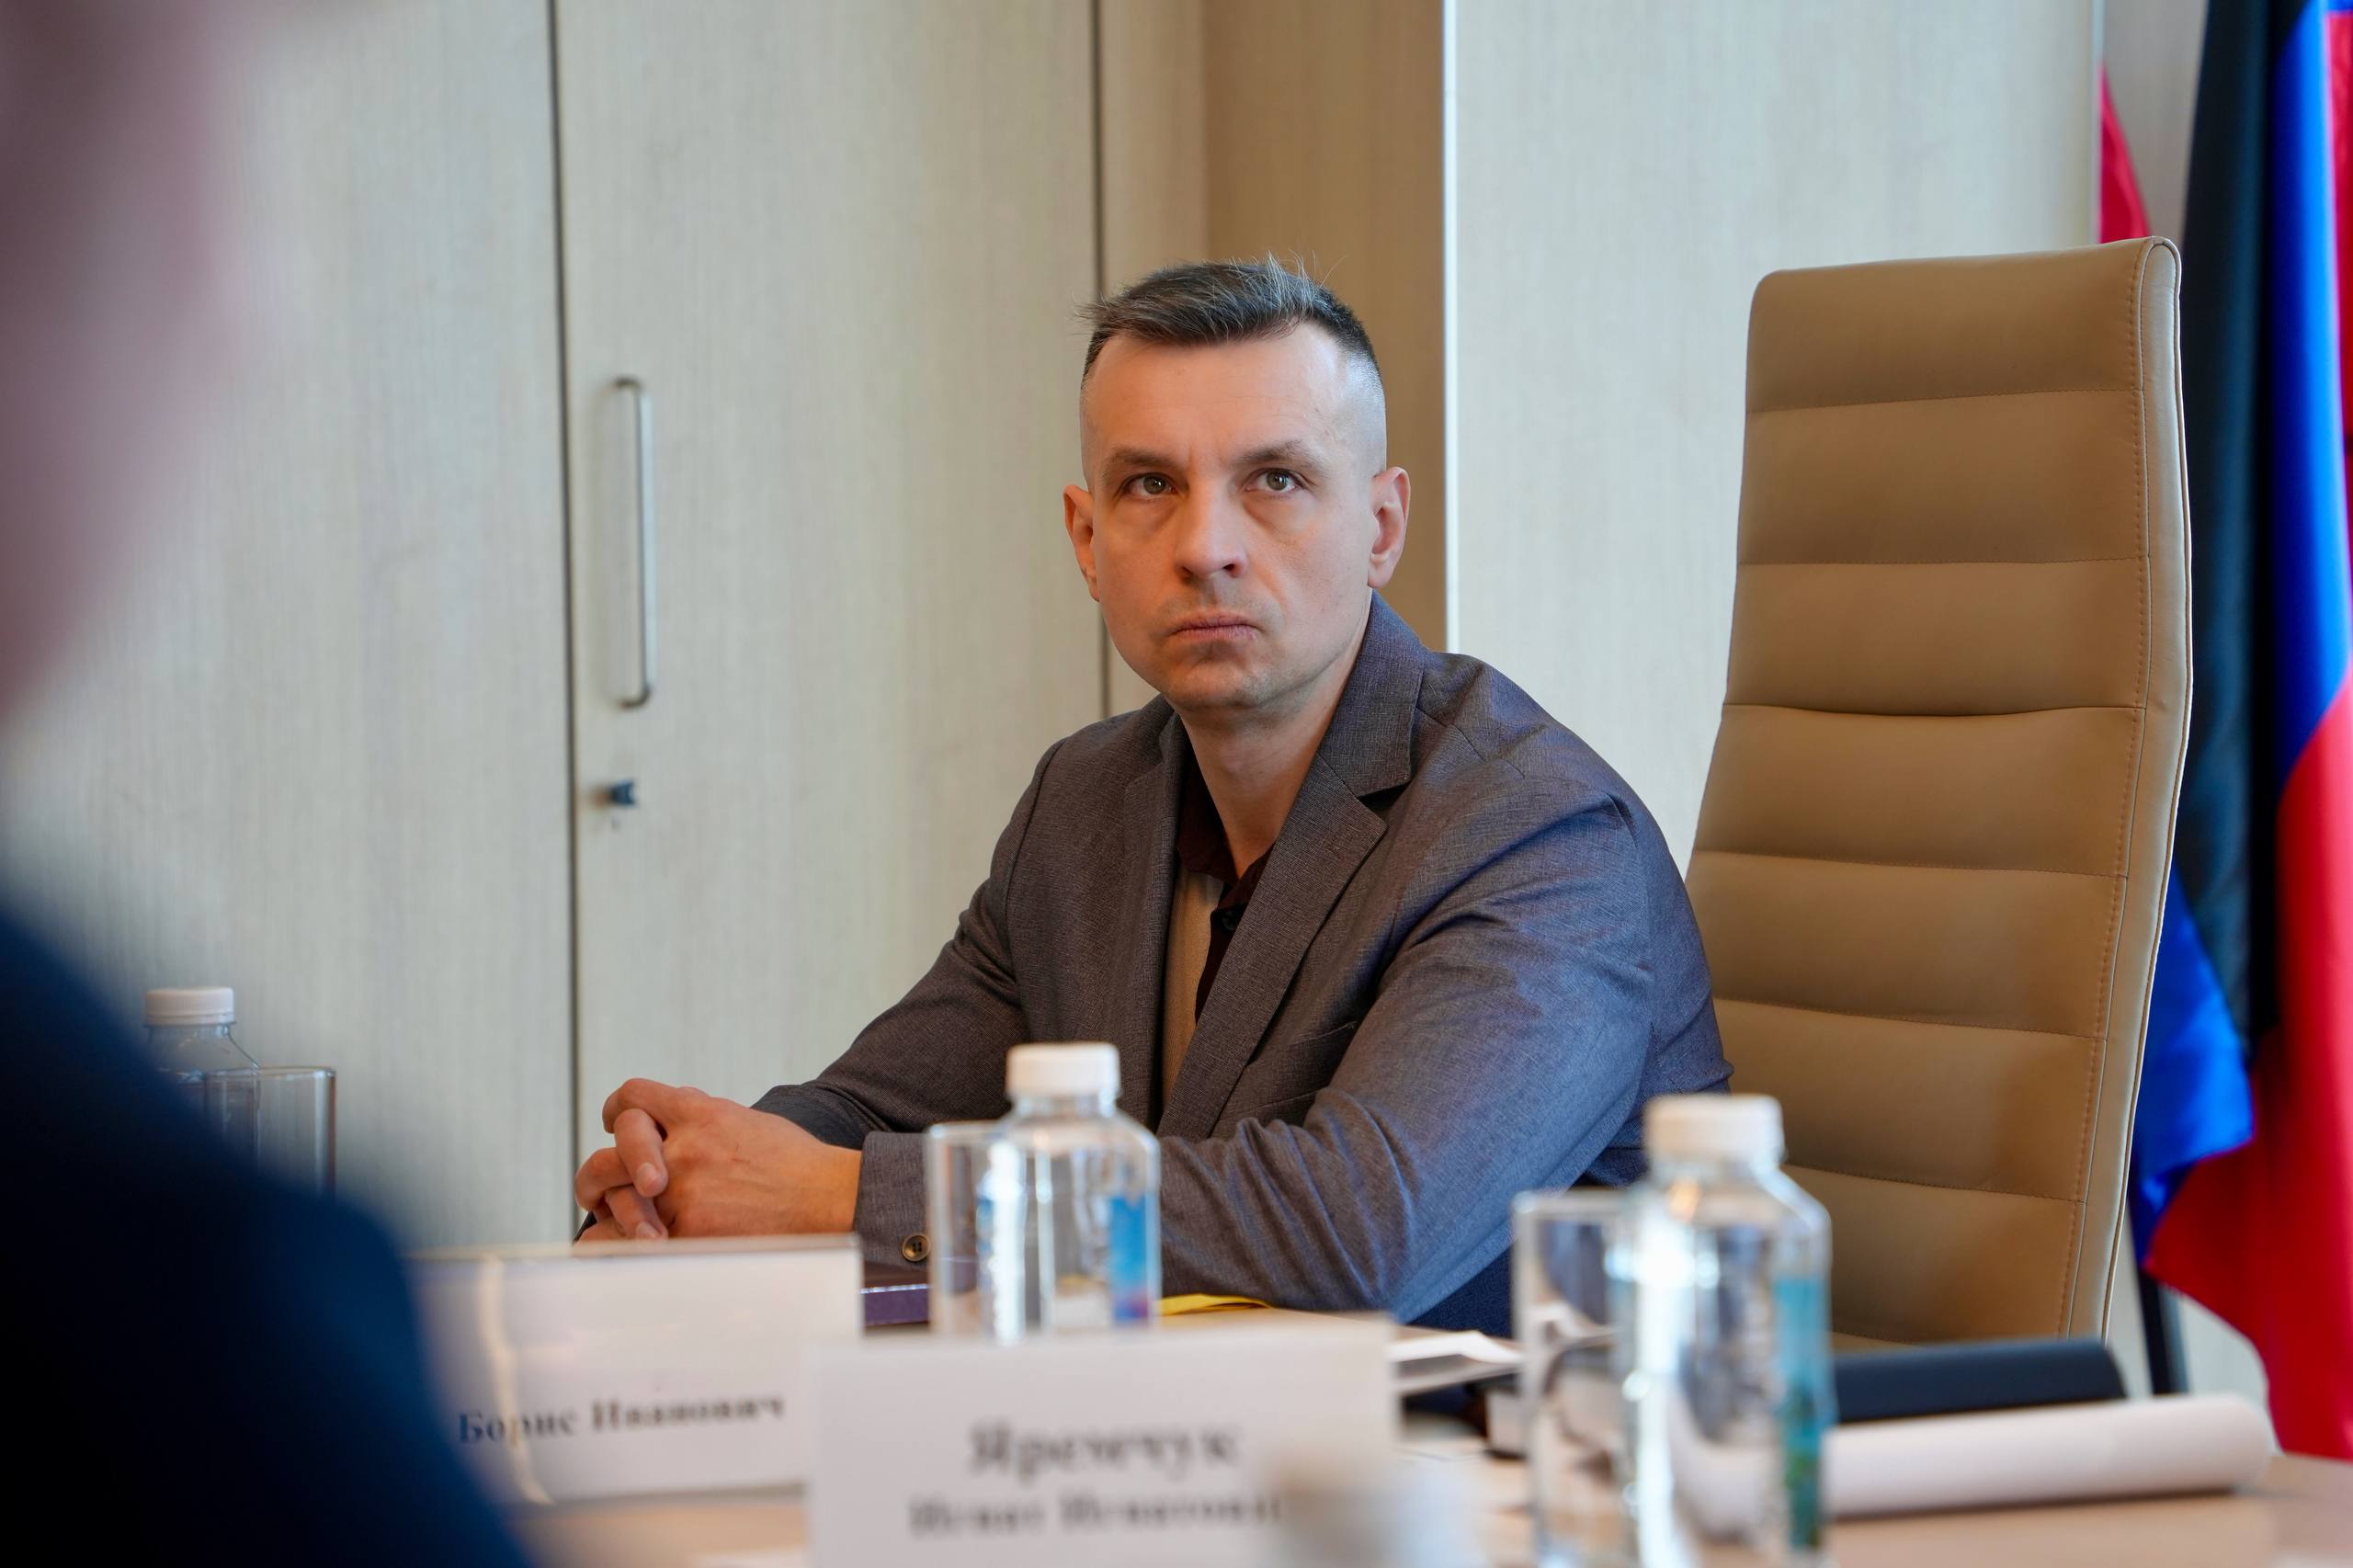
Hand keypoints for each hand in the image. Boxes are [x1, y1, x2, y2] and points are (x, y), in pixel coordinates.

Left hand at [574, 1079, 861, 1240]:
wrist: (828, 1198)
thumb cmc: (795, 1164)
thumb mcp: (747, 1121)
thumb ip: (704, 1118)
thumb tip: (673, 1112)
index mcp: (702, 1113)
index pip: (635, 1096)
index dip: (617, 1108)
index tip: (614, 1121)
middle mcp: (686, 1148)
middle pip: (615, 1145)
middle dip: (600, 1165)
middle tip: (596, 1182)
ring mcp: (684, 1191)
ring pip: (615, 1191)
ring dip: (604, 1203)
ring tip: (601, 1214)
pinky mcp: (688, 1232)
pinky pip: (629, 1237)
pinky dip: (613, 1243)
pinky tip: (605, 1247)